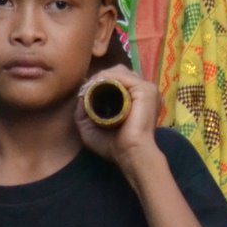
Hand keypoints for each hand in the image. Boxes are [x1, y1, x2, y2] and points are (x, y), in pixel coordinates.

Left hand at [75, 64, 161, 178]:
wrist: (130, 154)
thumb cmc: (114, 146)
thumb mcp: (91, 128)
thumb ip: (84, 112)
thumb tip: (80, 95)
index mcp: (136, 99)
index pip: (118, 79)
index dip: (101, 81)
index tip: (85, 89)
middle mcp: (142, 91)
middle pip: (119, 72)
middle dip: (101, 77)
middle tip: (86, 87)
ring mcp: (147, 89)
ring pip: (120, 72)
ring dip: (102, 76)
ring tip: (90, 86)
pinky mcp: (146, 90)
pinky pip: (124, 76)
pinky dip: (108, 78)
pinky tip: (97, 85)